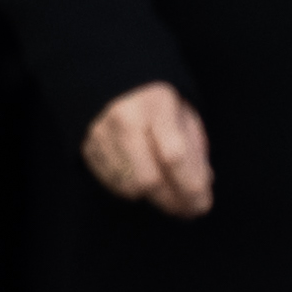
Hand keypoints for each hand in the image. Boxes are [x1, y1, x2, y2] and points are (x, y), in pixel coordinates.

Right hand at [82, 79, 214, 217]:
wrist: (110, 81)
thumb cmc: (156, 102)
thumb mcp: (183, 114)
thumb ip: (195, 148)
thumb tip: (204, 183)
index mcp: (156, 105)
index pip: (174, 155)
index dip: (190, 186)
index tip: (203, 205)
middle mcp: (124, 120)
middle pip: (149, 178)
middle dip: (173, 201)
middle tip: (188, 210)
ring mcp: (100, 136)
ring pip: (129, 187)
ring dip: (154, 200)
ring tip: (170, 198)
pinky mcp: (87, 149)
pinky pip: (112, 185)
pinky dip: (133, 193)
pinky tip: (146, 188)